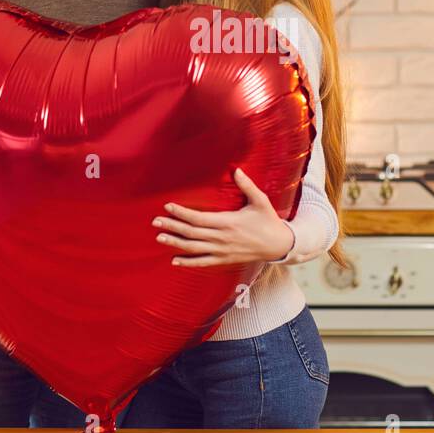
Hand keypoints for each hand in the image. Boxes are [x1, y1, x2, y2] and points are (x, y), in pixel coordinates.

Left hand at [153, 168, 294, 267]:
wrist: (278, 245)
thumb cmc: (268, 221)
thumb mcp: (260, 200)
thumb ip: (247, 185)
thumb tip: (236, 169)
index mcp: (228, 222)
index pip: (199, 218)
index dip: (182, 213)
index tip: (168, 206)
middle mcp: (222, 238)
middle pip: (191, 232)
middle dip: (172, 226)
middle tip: (155, 221)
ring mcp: (222, 251)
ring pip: (193, 248)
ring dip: (175, 242)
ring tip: (159, 236)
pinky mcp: (224, 260)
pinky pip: (203, 262)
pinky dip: (188, 262)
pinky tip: (174, 260)